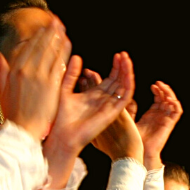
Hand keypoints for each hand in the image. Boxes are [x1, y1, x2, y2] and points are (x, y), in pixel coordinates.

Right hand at [0, 17, 70, 140]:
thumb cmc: (13, 114)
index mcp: (15, 70)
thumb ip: (1, 71)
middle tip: (56, 22)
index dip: (37, 37)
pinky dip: (64, 52)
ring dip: (57, 38)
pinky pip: (59, 63)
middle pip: (40, 45)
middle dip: (49, 32)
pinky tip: (68, 44)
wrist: (23, 130)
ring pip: (50, 51)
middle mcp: (27, 70)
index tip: (44, 30)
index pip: (28, 48)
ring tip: (63, 28)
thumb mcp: (3, 91)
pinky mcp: (52, 85)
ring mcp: (40, 76)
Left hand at [42, 53, 136, 181]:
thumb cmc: (60, 117)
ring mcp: (110, 106)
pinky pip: (125, 96)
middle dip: (122, 67)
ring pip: (124, 86)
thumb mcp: (65, 89)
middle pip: (119, 81)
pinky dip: (128, 83)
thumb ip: (71, 74)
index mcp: (94, 96)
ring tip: (126, 58)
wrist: (62, 136)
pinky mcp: (113, 112)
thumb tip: (77, 56)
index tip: (116, 55)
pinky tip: (127, 72)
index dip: (115, 67)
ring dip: (127, 72)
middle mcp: (104, 101)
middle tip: (123, 54)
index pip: (110, 79)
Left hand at [135, 81, 182, 169]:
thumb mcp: (129, 120)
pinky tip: (168, 98)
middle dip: (164, 90)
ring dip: (169, 94)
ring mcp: (165, 120)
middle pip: (167, 99)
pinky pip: (177, 112)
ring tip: (163, 87)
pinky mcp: (169, 124)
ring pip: (173, 103)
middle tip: (158, 83)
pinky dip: (175, 103)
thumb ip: (130, 109)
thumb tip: (128, 98)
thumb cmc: (131, 140)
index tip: (153, 85)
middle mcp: (160, 117)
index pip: (158, 99)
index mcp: (151, 115)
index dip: (158, 91)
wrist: (136, 152)